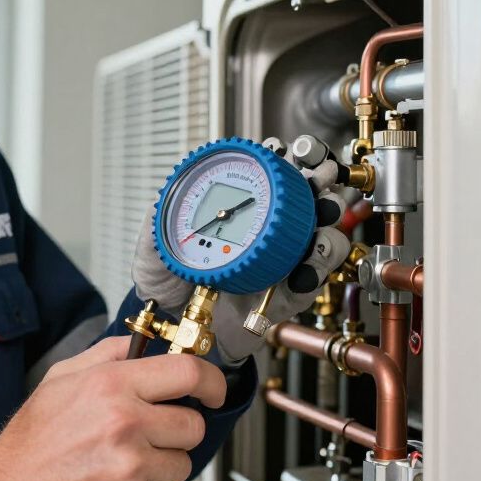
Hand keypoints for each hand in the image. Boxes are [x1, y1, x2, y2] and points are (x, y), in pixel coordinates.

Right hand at [0, 336, 225, 480]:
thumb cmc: (34, 436)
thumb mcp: (63, 376)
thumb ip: (109, 354)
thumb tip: (147, 344)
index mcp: (112, 386)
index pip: (188, 374)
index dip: (211, 382)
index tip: (213, 390)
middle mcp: (125, 424)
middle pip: (193, 424)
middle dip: (177, 428)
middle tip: (148, 432)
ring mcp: (131, 469)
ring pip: (183, 464)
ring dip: (162, 464)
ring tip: (124, 462)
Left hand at [131, 135, 353, 365]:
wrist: (174, 331)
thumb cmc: (167, 285)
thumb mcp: (154, 249)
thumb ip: (156, 223)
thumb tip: (164, 195)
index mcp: (237, 215)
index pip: (266, 179)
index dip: (279, 160)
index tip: (279, 150)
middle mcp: (265, 234)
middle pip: (306, 201)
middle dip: (319, 184)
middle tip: (319, 178)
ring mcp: (281, 263)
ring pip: (322, 236)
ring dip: (326, 225)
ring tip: (322, 219)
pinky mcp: (288, 295)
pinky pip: (314, 281)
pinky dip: (315, 272)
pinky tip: (303, 270)